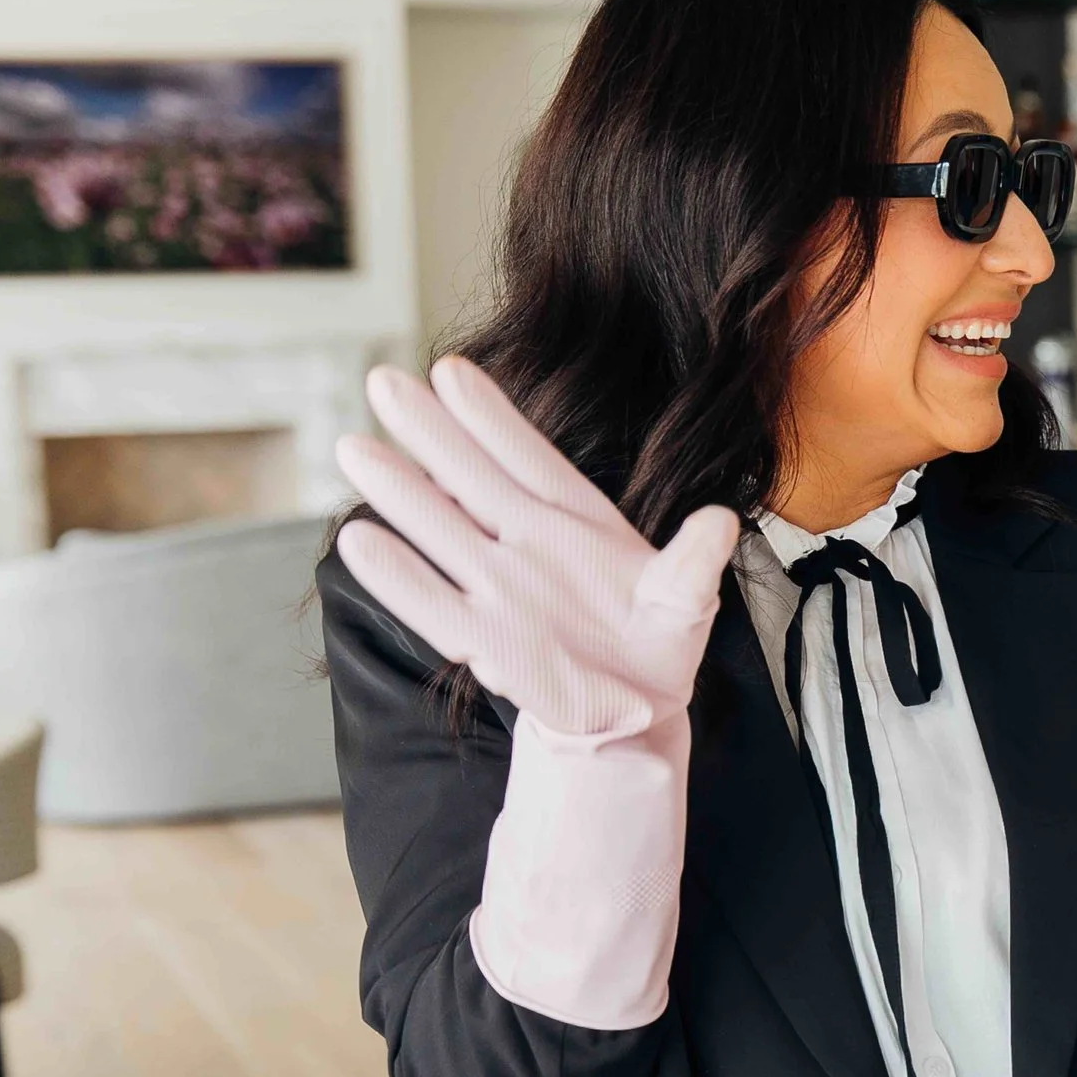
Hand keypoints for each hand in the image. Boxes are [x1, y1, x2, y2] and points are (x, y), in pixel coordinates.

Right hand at [335, 357, 740, 740]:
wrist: (635, 706)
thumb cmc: (657, 637)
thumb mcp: (684, 599)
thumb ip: (694, 563)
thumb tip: (722, 522)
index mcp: (575, 518)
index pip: (527, 456)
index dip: (490, 416)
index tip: (450, 370)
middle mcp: (527, 542)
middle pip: (469, 476)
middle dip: (427, 431)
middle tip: (382, 380)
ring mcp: (501, 586)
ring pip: (440, 528)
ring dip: (399, 492)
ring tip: (354, 447)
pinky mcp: (487, 640)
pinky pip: (433, 603)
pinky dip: (399, 576)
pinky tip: (359, 541)